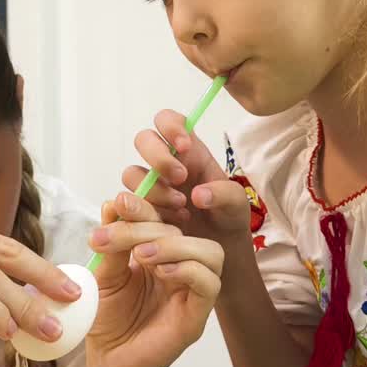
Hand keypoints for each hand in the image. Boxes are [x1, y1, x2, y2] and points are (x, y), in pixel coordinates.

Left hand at [84, 192, 222, 366]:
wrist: (105, 360)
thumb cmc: (107, 319)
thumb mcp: (103, 273)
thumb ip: (111, 243)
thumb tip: (113, 204)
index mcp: (161, 252)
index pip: (164, 217)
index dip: (147, 204)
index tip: (120, 201)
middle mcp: (182, 267)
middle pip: (184, 230)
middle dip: (149, 225)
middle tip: (115, 234)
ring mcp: (193, 291)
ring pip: (209, 252)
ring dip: (174, 245)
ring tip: (140, 254)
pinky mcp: (199, 315)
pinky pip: (210, 284)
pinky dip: (188, 270)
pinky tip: (159, 272)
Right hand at [125, 110, 251, 245]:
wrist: (219, 246)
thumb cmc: (228, 216)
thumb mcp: (237, 204)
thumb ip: (223, 194)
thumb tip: (198, 195)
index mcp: (190, 150)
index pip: (168, 120)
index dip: (171, 126)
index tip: (184, 146)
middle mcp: (166, 163)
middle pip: (144, 140)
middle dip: (159, 157)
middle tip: (181, 178)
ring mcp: (151, 186)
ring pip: (132, 174)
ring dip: (155, 190)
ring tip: (181, 209)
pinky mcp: (141, 209)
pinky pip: (130, 204)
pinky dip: (148, 213)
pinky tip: (171, 224)